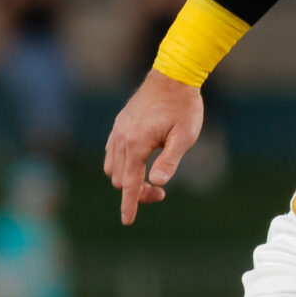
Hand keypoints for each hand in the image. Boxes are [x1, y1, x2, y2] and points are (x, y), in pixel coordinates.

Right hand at [103, 71, 206, 225]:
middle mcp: (121, 138)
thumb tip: (156, 184)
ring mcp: (118, 130)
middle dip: (135, 191)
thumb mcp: (184, 137)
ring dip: (127, 178)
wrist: (173, 75)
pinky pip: (111, 152)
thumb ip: (169, 161)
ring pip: (111, 167)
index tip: (128, 221)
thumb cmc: (183, 107)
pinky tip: (139, 162)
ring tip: (151, 178)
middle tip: (161, 193)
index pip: (129, 183)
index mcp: (136, 144)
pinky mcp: (119, 124)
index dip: (129, 204)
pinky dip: (121, 164)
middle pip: (118, 178)